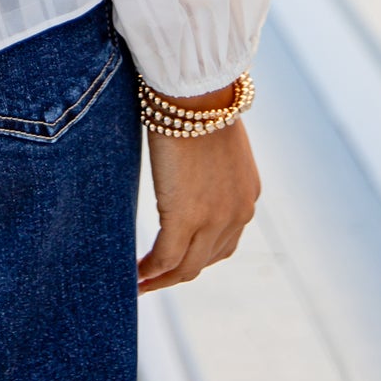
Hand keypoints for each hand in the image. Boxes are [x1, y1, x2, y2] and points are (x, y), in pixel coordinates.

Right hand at [137, 91, 259, 292]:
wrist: (195, 95)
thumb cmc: (199, 105)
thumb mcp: (214, 143)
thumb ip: (208, 166)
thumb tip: (189, 166)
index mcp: (246, 198)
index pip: (223, 241)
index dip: (198, 254)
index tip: (174, 259)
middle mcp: (237, 215)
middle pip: (205, 261)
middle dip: (178, 274)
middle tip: (153, 281)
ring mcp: (213, 221)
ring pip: (187, 267)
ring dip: (162, 280)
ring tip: (140, 285)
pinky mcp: (185, 219)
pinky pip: (165, 258)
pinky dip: (149, 272)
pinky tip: (134, 277)